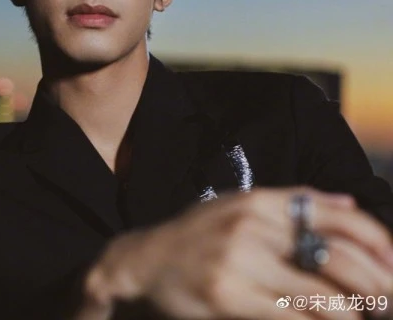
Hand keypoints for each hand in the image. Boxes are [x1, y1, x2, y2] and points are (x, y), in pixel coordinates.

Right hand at [76, 187, 392, 319]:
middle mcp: (253, 226)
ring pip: (322, 295)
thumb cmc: (196, 236)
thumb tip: (348, 204)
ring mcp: (240, 261)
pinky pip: (294, 316)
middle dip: (379, 287)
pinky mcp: (229, 295)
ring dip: (355, 313)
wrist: (142, 262)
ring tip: (366, 317)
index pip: (338, 217)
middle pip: (339, 258)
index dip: (379, 244)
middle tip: (391, 302)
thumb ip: (293, 203)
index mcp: (260, 202)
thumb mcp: (238, 207)